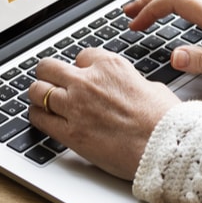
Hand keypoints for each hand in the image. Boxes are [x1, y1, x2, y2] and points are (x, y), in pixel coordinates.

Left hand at [28, 48, 179, 179]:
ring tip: (41, 100)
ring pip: (37, 91)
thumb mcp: (150, 87)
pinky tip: (42, 118)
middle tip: (50, 81)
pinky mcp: (70, 133)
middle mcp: (88, 82)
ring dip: (38, 95)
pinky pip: (39, 119)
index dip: (81, 67)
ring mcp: (76, 107)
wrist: (164, 146)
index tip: (81, 75)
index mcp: (110, 65)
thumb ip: (129, 82)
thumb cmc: (164, 119)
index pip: (81, 56)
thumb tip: (127, 87)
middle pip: (49, 67)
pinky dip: (38, 117)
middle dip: (49, 74)